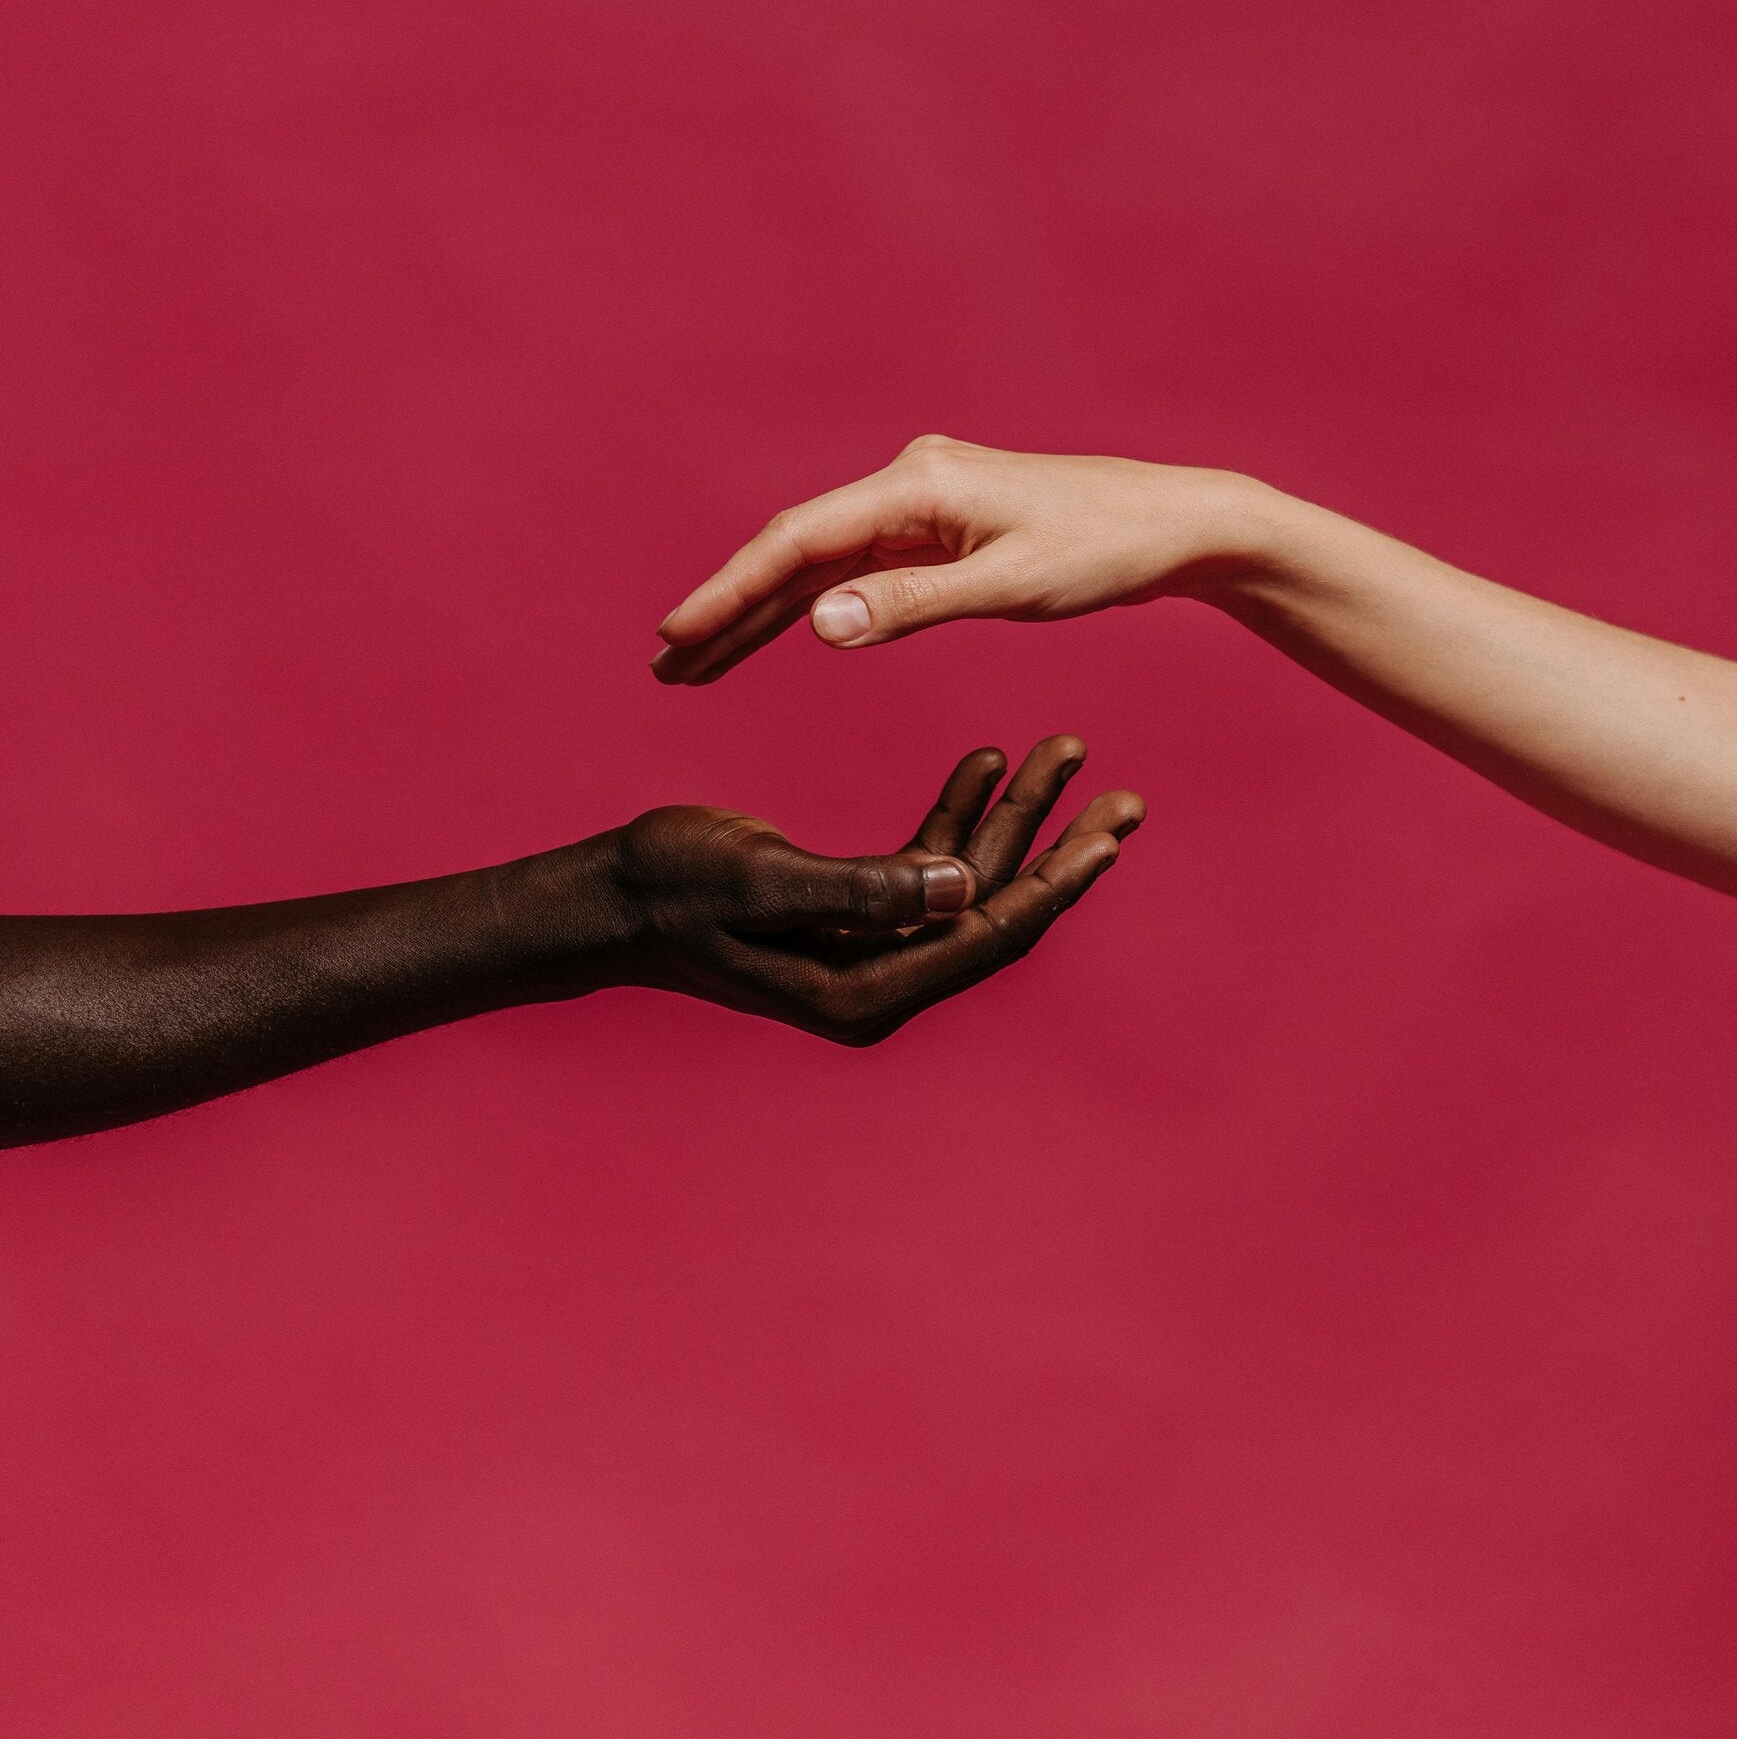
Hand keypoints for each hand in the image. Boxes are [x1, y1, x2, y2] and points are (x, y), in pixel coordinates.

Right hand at [611, 735, 1142, 1042]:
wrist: (609, 893)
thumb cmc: (671, 888)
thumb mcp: (762, 881)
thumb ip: (861, 890)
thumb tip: (964, 889)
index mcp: (864, 985)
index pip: (986, 936)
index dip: (1053, 885)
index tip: (1110, 836)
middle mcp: (878, 974)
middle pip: (995, 910)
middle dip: (1059, 847)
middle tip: (1125, 799)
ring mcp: (868, 943)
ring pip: (967, 878)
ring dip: (1015, 817)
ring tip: (1064, 753)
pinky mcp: (851, 907)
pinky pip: (925, 859)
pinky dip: (958, 810)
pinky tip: (985, 760)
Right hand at [653, 435, 1262, 685]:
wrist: (1176, 525)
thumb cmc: (1106, 550)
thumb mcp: (1013, 587)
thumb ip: (913, 603)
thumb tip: (818, 622)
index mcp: (917, 486)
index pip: (798, 543)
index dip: (731, 590)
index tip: (677, 636)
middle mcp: (909, 483)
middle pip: (795, 550)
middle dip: (728, 607)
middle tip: (666, 664)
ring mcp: (922, 505)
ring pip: (821, 564)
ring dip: (761, 612)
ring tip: (699, 662)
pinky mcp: (940, 530)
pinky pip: (856, 570)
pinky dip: (814, 605)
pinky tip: (777, 634)